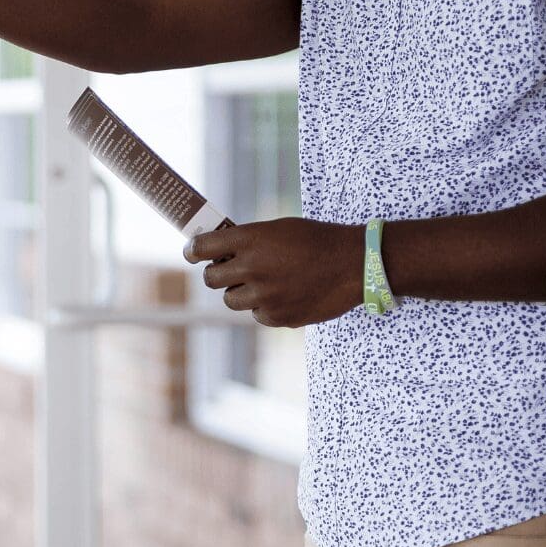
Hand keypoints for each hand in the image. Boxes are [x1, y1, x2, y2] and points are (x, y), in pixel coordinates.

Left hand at [184, 218, 364, 327]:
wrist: (354, 264)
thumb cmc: (316, 240)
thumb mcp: (278, 228)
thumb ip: (246, 240)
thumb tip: (218, 251)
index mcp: (250, 239)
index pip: (202, 247)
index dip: (193, 251)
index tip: (192, 253)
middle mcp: (252, 268)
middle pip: (211, 279)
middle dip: (217, 273)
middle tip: (229, 268)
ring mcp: (264, 296)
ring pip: (231, 300)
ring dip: (241, 291)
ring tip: (264, 281)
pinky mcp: (276, 318)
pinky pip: (256, 313)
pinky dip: (264, 306)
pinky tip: (285, 293)